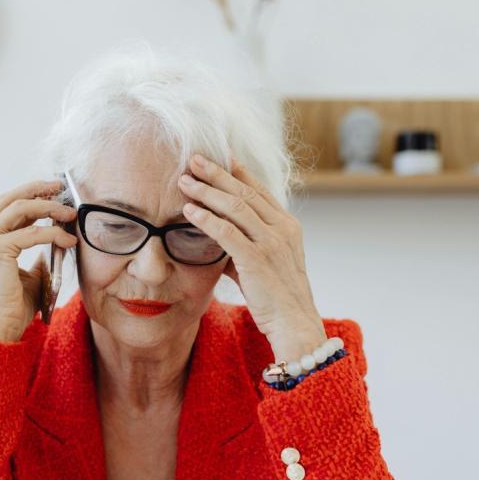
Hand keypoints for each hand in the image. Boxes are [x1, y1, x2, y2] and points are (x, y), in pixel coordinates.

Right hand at [0, 179, 77, 341]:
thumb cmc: (12, 306)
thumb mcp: (29, 275)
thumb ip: (37, 256)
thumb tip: (55, 241)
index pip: (5, 207)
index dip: (29, 194)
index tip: (51, 191)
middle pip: (9, 199)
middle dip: (37, 189)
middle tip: (59, 188)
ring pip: (20, 209)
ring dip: (49, 207)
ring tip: (69, 213)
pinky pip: (31, 233)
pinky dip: (53, 233)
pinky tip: (68, 239)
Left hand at [177, 153, 325, 361]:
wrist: (294, 323)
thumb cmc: (275, 296)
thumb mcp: (263, 262)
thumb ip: (241, 245)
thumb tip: (214, 235)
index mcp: (287, 225)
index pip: (259, 190)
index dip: (238, 171)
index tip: (219, 156)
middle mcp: (282, 228)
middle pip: (244, 192)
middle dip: (216, 174)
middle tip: (193, 159)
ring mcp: (271, 242)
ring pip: (235, 207)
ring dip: (206, 192)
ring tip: (184, 182)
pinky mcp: (257, 259)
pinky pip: (227, 233)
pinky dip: (206, 220)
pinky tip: (189, 211)